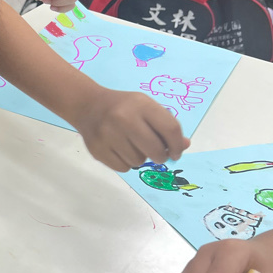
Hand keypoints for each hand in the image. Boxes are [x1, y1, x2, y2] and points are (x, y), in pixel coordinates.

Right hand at [72, 86, 188, 170]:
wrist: (88, 106)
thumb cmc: (124, 107)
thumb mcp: (146, 107)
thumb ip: (166, 125)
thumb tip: (183, 146)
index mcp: (141, 104)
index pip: (170, 129)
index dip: (177, 145)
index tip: (176, 152)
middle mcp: (124, 118)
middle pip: (156, 150)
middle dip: (161, 156)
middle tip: (157, 153)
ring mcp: (108, 135)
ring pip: (139, 161)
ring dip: (140, 157)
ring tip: (131, 145)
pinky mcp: (98, 150)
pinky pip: (124, 167)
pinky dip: (126, 163)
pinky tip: (120, 150)